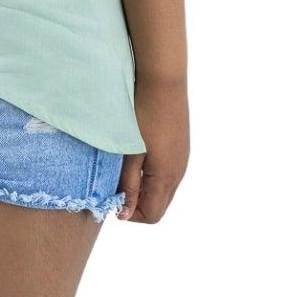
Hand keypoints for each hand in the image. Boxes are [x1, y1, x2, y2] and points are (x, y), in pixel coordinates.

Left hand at [115, 78, 187, 223]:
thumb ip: (128, 185)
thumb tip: (125, 214)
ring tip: (125, 168)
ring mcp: (182, 160)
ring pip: (164, 190)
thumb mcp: (130, 152)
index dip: (131, 213)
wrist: (163, 81)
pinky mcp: (181, 148)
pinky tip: (138, 156)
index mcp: (166, 177)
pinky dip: (152, 175)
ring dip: (144, 188)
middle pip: (159, 205)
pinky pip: (168, 174)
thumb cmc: (142, 114)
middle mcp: (179, 172)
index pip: (152, 215)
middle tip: (117, 184)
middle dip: (137, 203)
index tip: (113, 196)